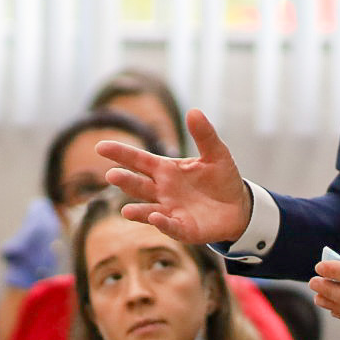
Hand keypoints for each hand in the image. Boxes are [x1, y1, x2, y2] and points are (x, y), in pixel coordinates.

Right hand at [98, 110, 251, 245]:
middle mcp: (162, 191)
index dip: (121, 153)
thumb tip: (193, 111)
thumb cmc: (221, 178)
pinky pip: (170, 227)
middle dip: (125, 181)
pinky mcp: (183, 229)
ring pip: (148, 210)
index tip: (100, 147)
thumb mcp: (216, 153)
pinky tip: (156, 218)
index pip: (138, 160)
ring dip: (138, 211)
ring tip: (126, 211)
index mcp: (166, 170)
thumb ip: (204, 135)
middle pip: (138, 185)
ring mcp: (170, 211)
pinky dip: (162, 224)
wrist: (239, 207)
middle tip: (112, 175)